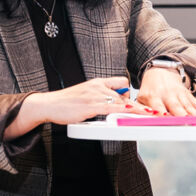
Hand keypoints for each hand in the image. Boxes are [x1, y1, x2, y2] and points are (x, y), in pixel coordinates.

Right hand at [17, 76, 143, 131]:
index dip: (129, 91)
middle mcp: (97, 86)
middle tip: (143, 112)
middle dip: (134, 103)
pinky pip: (112, 108)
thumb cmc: (65, 103)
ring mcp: (95, 95)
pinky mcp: (91, 105)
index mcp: (96, 83)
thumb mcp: (84, 95)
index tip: (139, 101)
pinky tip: (132, 114)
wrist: (48, 105)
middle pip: (124, 92)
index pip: (120, 81)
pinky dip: (125, 111)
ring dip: (136, 109)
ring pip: (121, 100)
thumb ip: (98, 97)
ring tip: (148, 115)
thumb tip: (111, 104)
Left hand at [135, 64, 195, 115]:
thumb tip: (141, 120)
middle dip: (182, 116)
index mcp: (153, 96)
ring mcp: (179, 94)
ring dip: (194, 115)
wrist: (159, 72)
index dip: (163, 115)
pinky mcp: (187, 95)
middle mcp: (168, 94)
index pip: (158, 108)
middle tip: (187, 124)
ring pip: (188, 106)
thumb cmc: (150, 89)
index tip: (168, 121)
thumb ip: (141, 109)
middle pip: (176, 107)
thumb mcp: (141, 97)